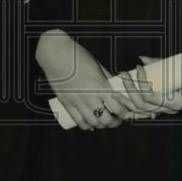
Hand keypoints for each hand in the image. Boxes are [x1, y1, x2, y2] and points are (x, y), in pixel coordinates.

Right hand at [36, 30, 155, 130]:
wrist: (55, 54)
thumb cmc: (78, 56)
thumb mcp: (97, 66)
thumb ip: (106, 78)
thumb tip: (115, 87)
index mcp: (100, 86)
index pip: (117, 107)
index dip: (124, 114)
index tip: (126, 113)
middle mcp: (89, 96)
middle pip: (106, 119)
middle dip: (114, 123)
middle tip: (117, 121)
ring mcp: (77, 101)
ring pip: (93, 122)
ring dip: (101, 126)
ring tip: (104, 123)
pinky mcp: (66, 103)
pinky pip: (77, 120)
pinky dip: (86, 126)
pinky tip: (90, 126)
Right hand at [117, 56, 181, 117]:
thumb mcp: (174, 70)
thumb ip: (157, 66)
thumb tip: (141, 60)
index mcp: (166, 105)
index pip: (141, 111)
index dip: (125, 105)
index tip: (113, 94)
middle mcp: (168, 110)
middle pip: (138, 109)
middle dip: (123, 96)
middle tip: (114, 83)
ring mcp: (172, 108)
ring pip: (143, 103)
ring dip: (130, 88)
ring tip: (125, 75)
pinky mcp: (177, 103)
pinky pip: (153, 96)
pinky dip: (143, 83)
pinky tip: (139, 72)